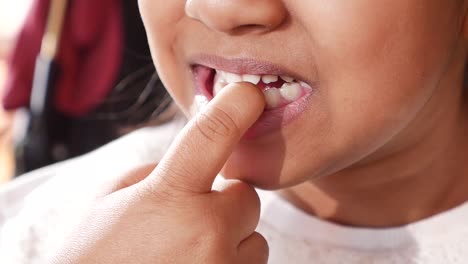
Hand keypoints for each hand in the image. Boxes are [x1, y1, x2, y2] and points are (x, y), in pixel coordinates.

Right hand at [50, 83, 267, 263]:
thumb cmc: (93, 259)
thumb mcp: (109, 203)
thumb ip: (156, 175)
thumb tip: (196, 162)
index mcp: (167, 196)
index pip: (210, 136)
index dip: (234, 108)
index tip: (250, 95)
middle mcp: (204, 232)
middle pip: (246, 199)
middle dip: (224, 207)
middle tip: (190, 223)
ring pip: (255, 242)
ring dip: (231, 244)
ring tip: (188, 258)